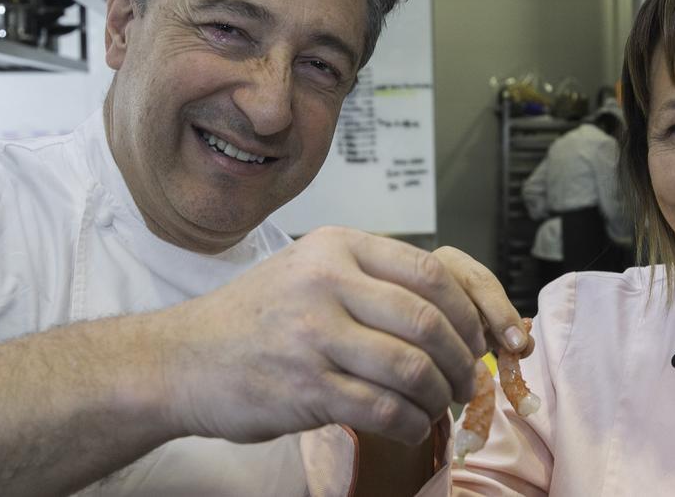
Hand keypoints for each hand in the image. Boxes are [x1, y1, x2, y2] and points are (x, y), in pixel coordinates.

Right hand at [155, 227, 530, 445]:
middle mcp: (326, 282)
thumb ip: (376, 282)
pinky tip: (410, 427)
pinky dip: (411, 424)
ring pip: (412, 368)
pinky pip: (383, 410)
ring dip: (440, 396)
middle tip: (467, 380)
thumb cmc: (256, 319)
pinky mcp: (304, 386)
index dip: (477, 308)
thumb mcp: (311, 272)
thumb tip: (464, 312)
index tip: (495, 337)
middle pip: (430, 320)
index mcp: (338, 247)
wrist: (180, 359)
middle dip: (463, 359)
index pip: (433, 271)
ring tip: (439, 405)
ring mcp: (313, 335)